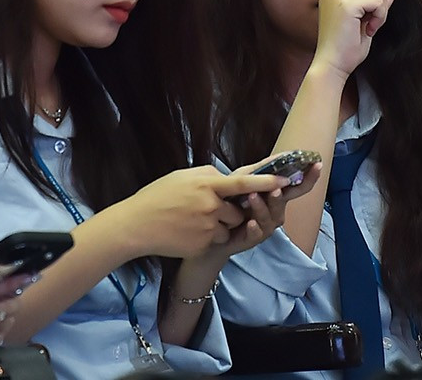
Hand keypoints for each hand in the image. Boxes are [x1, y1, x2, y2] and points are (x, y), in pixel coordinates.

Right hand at [110, 165, 286, 259]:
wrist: (136, 225)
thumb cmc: (157, 197)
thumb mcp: (183, 177)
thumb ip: (208, 176)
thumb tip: (226, 177)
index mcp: (207, 184)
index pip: (243, 182)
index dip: (266, 182)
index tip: (284, 180)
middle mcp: (211, 205)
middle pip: (237, 211)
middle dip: (229, 211)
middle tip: (206, 209)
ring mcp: (208, 227)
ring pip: (228, 228)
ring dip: (219, 226)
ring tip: (193, 221)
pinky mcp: (203, 245)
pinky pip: (216, 241)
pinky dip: (207, 238)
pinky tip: (188, 233)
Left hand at [219, 156, 319, 256]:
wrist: (215, 226)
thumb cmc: (233, 201)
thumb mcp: (245, 179)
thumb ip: (264, 169)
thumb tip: (283, 154)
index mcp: (276, 197)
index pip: (297, 187)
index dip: (309, 178)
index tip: (317, 165)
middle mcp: (274, 212)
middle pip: (282, 204)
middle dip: (280, 196)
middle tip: (276, 188)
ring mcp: (264, 226)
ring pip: (269, 218)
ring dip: (261, 207)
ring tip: (252, 196)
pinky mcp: (250, 238)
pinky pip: (256, 234)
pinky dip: (254, 228)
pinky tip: (250, 223)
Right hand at [313, 0, 395, 80]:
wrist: (332, 66)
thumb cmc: (344, 49)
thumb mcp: (364, 21)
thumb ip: (375, 4)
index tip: (364, 20)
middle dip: (378, 5)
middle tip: (368, 26)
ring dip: (380, 11)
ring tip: (368, 28)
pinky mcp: (346, 3)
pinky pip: (378, 1)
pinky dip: (380, 17)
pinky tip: (369, 30)